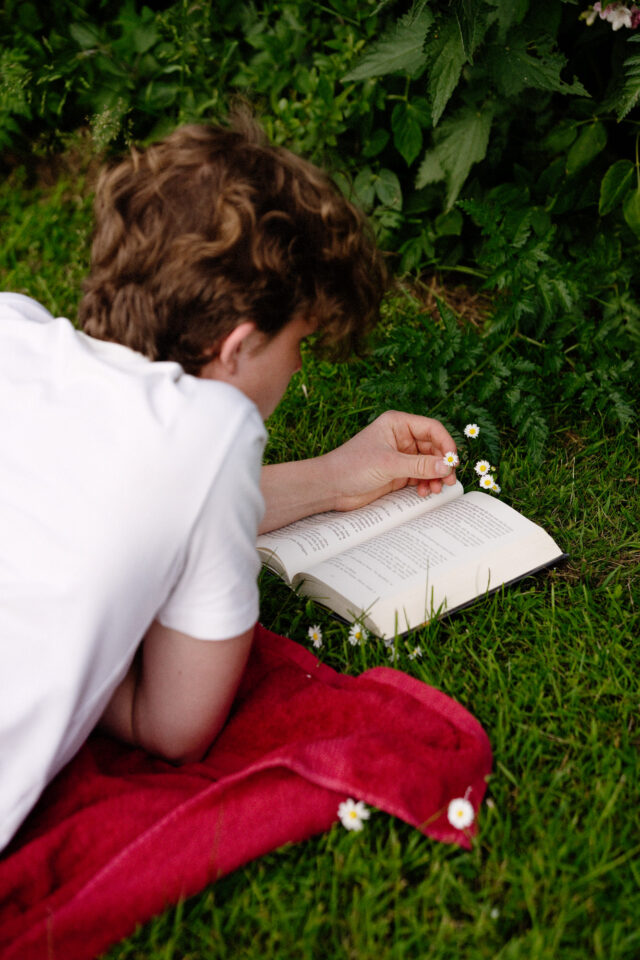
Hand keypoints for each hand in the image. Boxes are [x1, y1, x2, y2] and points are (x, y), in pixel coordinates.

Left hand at [323, 410, 457, 511]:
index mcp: (398, 424)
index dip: (446, 444)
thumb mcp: (388, 464)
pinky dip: (426, 483)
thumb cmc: (351, 466)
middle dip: (442, 464)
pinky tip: (423, 492)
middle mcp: (401, 438)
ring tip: (435, 489)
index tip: (453, 461)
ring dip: (435, 476)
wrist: (330, 487)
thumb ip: (419, 465)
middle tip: (449, 480)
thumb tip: (447, 466)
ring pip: (429, 464)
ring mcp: (400, 456)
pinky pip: (420, 476)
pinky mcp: (398, 473)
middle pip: (434, 448)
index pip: (432, 429)